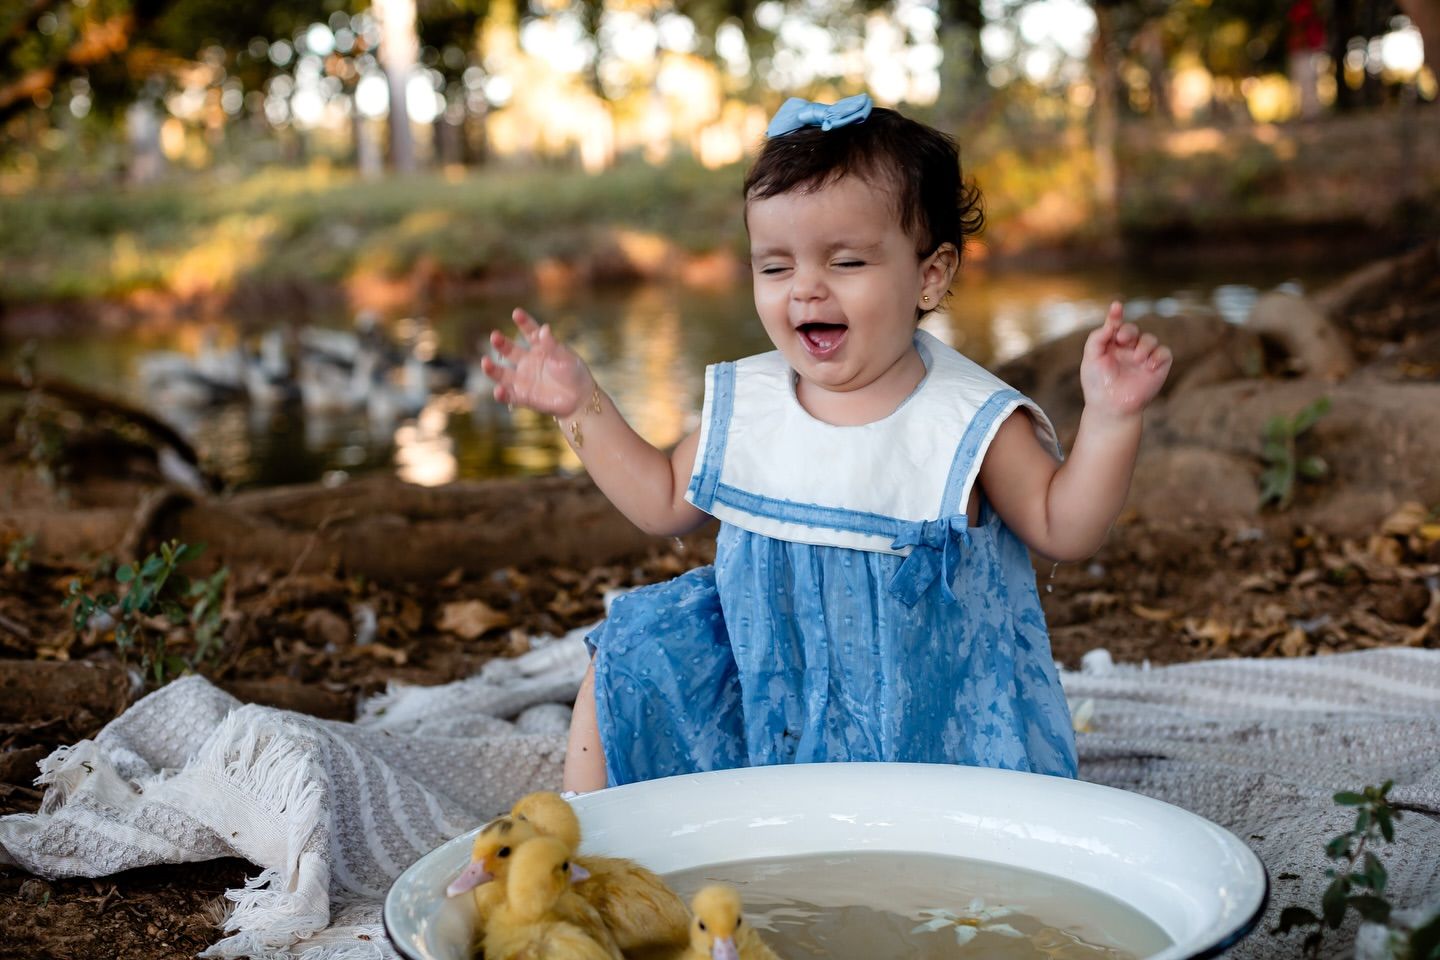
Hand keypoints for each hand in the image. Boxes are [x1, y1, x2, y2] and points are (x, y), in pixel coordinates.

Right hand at [480, 309, 594, 416]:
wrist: (580, 399)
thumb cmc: (574, 374)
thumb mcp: (565, 358)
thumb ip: (552, 345)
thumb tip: (544, 328)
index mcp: (540, 348)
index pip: (530, 332)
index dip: (523, 322)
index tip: (516, 313)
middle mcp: (527, 362)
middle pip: (510, 351)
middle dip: (501, 344)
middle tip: (495, 336)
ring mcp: (524, 379)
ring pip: (503, 374)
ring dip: (492, 369)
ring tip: (485, 362)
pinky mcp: (523, 396)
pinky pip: (509, 396)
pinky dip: (502, 394)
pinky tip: (498, 390)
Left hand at [1079, 301, 1172, 418]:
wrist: (1111, 407)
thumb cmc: (1097, 384)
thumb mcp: (1091, 359)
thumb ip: (1097, 338)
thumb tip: (1109, 323)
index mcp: (1111, 345)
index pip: (1115, 325)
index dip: (1116, 315)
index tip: (1116, 307)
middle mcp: (1128, 349)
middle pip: (1133, 330)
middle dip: (1129, 331)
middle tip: (1122, 339)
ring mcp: (1143, 358)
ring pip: (1150, 339)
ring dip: (1144, 345)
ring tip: (1137, 358)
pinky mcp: (1157, 367)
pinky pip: (1164, 353)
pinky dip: (1158, 356)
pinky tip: (1148, 366)